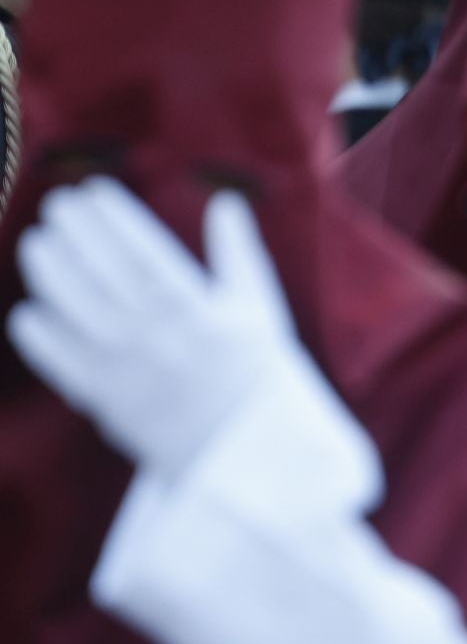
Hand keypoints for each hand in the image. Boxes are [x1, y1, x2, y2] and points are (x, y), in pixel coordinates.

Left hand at [8, 178, 376, 495]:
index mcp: (201, 312)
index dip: (114, 219)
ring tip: (36, 245)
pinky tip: (29, 312)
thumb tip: (225, 202)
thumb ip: (239, 254)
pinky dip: (42, 339)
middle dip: (76, 236)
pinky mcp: (110, 403)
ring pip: (77, 312)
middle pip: (104, 276)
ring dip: (51, 275)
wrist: (251, 451)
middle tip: (55, 206)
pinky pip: (64, 365)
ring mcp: (131, 371)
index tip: (92, 192)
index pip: (145, 253)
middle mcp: (161, 338)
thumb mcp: (260, 309)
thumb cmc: (257, 373)